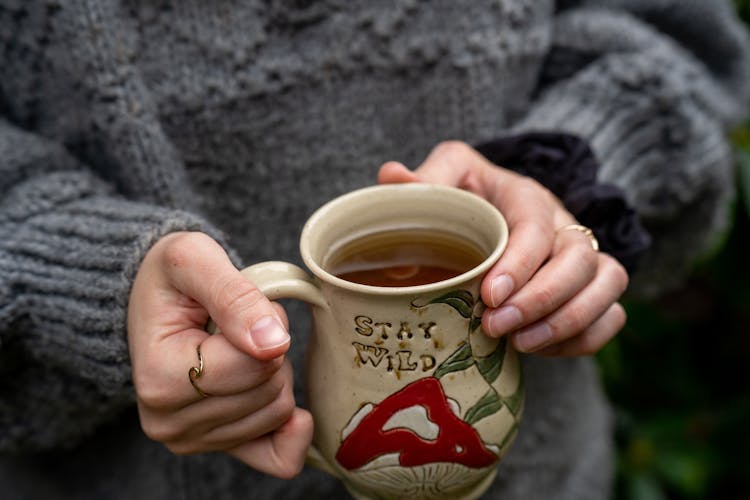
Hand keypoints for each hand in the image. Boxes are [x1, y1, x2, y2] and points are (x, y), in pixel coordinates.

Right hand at [127, 231, 312, 477]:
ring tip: (237, 347)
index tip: (238, 305)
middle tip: (238, 325)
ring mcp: (191, 440)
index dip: (265, 325)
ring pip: (277, 413)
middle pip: (270, 392)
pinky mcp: (215, 448)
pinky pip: (279, 459)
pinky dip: (291, 430)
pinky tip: (279, 394)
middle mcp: (169, 420)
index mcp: (160, 377)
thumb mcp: (195, 259)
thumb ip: (235, 296)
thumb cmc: (172, 278)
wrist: (153, 300)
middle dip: (271, 350)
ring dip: (273, 373)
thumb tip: (273, 344)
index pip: (255, 364)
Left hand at [378, 141, 627, 355]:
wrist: (490, 218)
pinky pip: (612, 314)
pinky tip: (540, 348)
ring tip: (519, 345)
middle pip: (581, 258)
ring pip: (608, 284)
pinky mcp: (591, 288)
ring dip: (569, 320)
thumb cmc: (464, 198)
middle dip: (542, 300)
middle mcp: (563, 223)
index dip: (520, 263)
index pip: (537, 224)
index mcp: (525, 195)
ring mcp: (583, 256)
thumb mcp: (444, 179)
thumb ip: (424, 179)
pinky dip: (585, 337)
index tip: (488, 296)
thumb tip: (393, 176)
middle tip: (495, 326)